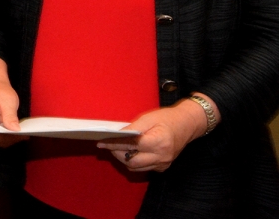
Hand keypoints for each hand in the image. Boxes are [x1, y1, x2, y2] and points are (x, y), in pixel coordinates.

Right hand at [0, 57, 26, 147]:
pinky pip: (1, 137)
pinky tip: (21, 135)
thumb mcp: (7, 99)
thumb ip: (9, 114)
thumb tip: (14, 129)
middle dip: (6, 138)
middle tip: (22, 136)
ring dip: (10, 140)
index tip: (12, 134)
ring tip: (24, 136)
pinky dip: (10, 137)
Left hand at [97, 95, 214, 171]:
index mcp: (158, 142)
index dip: (113, 144)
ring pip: (136, 167)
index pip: (130, 146)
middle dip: (116, 153)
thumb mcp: (147, 118)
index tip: (100, 142)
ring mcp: (163, 164)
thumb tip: (115, 135)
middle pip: (131, 161)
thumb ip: (132, 128)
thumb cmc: (166, 118)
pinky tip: (129, 152)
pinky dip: (134, 161)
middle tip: (107, 145)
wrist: (187, 124)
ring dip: (123, 159)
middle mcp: (161, 156)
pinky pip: (143, 168)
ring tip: (116, 148)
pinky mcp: (163, 167)